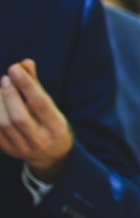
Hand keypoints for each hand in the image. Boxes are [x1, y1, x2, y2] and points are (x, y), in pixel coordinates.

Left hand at [0, 61, 75, 181]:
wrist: (51, 155)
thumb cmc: (49, 123)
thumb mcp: (50, 106)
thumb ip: (36, 85)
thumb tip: (25, 63)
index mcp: (56, 128)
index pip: (40, 104)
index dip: (26, 85)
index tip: (15, 69)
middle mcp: (41, 141)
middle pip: (19, 117)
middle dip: (9, 94)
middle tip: (5, 79)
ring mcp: (23, 148)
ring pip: (4, 123)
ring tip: (0, 90)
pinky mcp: (8, 149)